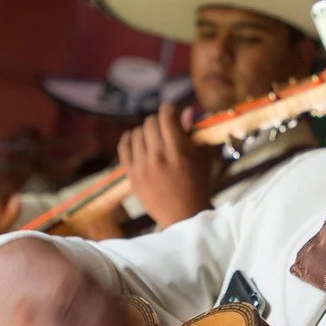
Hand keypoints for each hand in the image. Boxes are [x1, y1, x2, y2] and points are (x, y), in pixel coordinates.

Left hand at [118, 103, 218, 228]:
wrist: (182, 216)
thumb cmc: (197, 186)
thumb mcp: (202, 158)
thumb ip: (193, 133)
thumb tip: (186, 110)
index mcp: (179, 152)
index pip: (166, 116)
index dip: (169, 109)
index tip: (172, 113)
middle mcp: (158, 157)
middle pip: (150, 123)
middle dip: (159, 122)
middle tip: (165, 129)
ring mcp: (142, 167)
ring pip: (136, 133)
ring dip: (145, 132)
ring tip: (153, 139)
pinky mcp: (131, 175)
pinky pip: (124, 146)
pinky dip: (129, 139)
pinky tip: (137, 141)